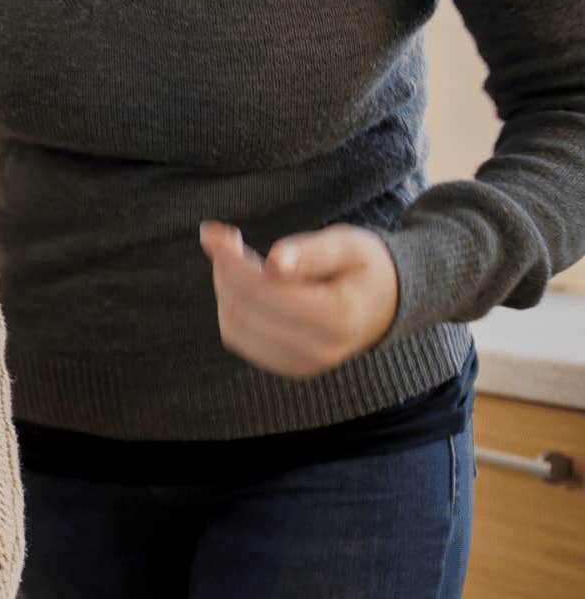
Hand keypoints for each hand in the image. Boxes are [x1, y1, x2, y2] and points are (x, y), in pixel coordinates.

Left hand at [200, 221, 399, 378]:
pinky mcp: (286, 366)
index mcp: (338, 318)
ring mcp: (301, 364)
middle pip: (243, 308)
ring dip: (226, 289)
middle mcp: (318, 349)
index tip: (212, 232)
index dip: (231, 260)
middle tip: (229, 240)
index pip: (264, 290)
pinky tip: (248, 287)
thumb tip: (274, 263)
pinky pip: (238, 338)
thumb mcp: (348, 245)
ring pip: (233, 325)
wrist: (385, 304)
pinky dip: (232, 308)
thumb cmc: (365, 267)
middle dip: (226, 270)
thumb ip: (311, 253)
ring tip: (245, 262)